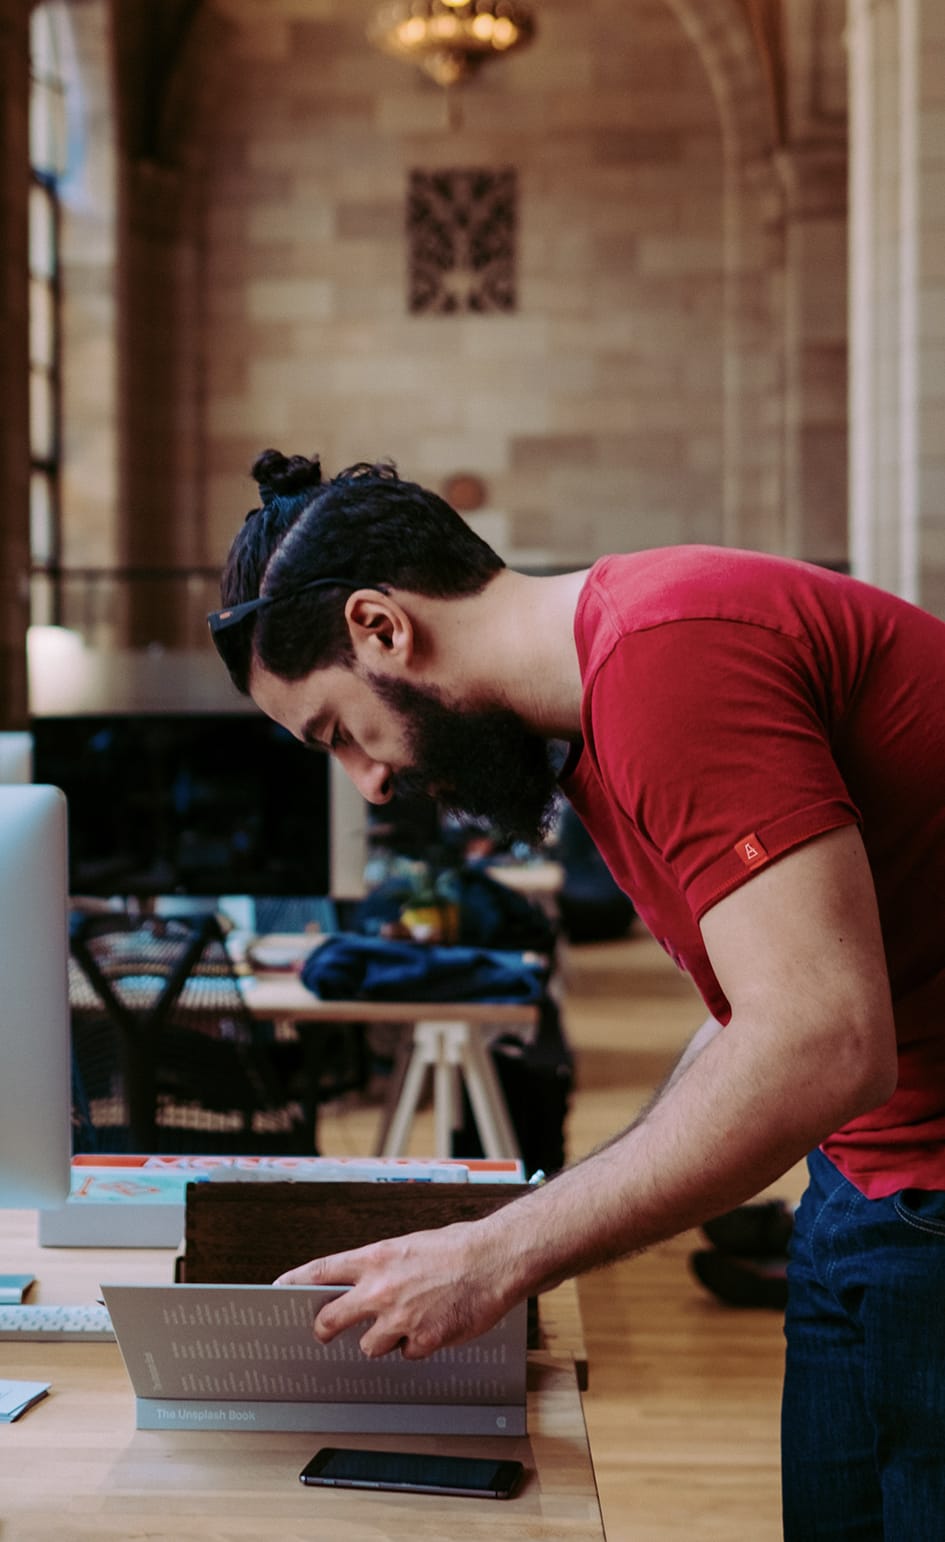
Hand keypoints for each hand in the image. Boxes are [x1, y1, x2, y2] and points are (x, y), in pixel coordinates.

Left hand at [273, 1219, 512, 1359]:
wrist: (494, 1260)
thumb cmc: (458, 1247)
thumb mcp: (411, 1245)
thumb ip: (384, 1265)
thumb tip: (367, 1283)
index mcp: (376, 1258)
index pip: (322, 1270)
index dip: (296, 1281)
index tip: (278, 1289)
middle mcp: (380, 1288)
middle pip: (330, 1319)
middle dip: (323, 1329)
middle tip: (324, 1331)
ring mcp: (399, 1318)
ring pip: (368, 1346)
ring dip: (382, 1340)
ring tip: (407, 1322)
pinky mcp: (421, 1340)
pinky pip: (407, 1353)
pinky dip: (417, 1345)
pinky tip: (435, 1326)